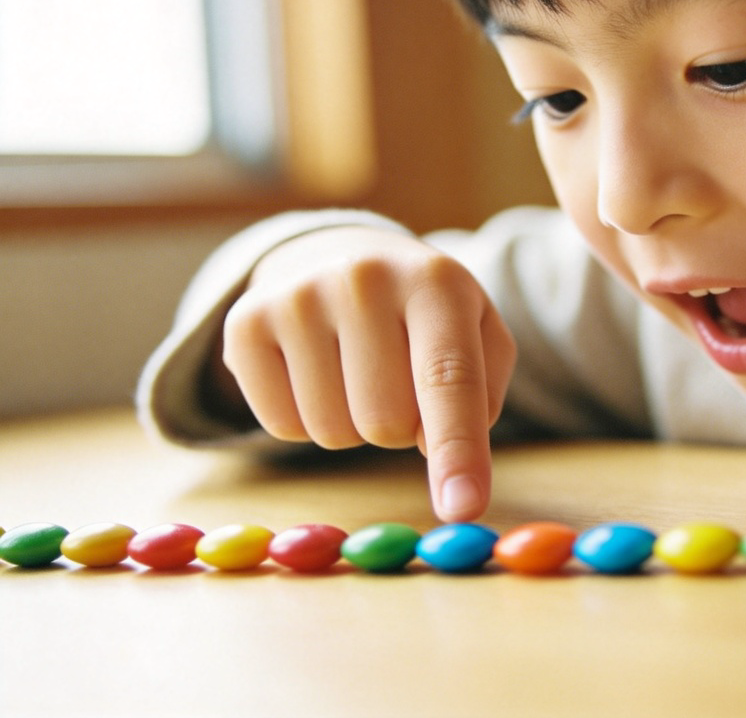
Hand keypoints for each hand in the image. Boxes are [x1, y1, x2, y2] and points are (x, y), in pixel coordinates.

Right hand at [219, 226, 516, 521]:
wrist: (340, 254)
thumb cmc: (422, 312)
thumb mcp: (477, 332)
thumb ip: (481, 397)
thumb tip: (454, 477)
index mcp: (435, 281)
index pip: (449, 377)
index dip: (458, 449)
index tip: (462, 509)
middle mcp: (363, 279)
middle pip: (387, 423)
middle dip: (401, 427)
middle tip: (396, 378)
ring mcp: (298, 297)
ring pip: (332, 433)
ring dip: (353, 424)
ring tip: (355, 368)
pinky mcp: (245, 323)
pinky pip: (279, 427)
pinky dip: (304, 420)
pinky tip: (314, 370)